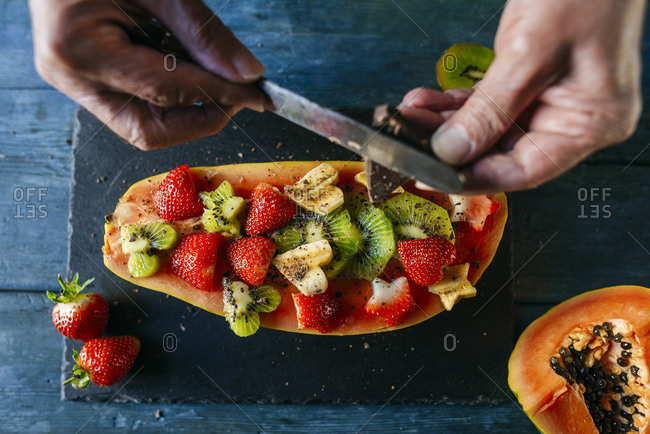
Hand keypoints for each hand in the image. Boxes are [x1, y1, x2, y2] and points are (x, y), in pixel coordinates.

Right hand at [29, 0, 266, 149]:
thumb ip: (202, 34)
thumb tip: (247, 74)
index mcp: (78, 49)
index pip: (165, 93)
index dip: (218, 96)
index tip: (257, 95)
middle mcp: (69, 77)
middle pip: (149, 131)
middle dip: (201, 119)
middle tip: (239, 96)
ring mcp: (74, 82)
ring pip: (143, 125)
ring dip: (188, 109)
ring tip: (216, 77)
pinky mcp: (85, 79)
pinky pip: (136, 105)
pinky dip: (171, 96)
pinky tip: (188, 69)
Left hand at [400, 0, 644, 193]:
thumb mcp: (531, 52)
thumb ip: (490, 109)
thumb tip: (452, 150)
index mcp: (591, 122)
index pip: (524, 170)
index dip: (473, 175)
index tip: (431, 172)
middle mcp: (573, 118)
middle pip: (501, 150)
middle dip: (451, 145)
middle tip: (410, 138)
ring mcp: (553, 100)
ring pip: (489, 128)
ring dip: (446, 122)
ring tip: (410, 115)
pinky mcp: (533, 82)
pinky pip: (490, 104)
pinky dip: (458, 103)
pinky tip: (427, 100)